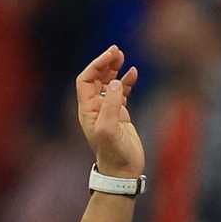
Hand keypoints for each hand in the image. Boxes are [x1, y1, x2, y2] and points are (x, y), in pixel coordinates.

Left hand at [76, 46, 142, 177]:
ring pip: (108, 83)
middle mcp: (95, 108)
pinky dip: (126, 81)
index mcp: (87, 109)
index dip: (97, 65)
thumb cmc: (114, 153)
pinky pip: (121, 92)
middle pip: (96, 78)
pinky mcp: (121, 115)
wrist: (122, 171)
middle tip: (117, 50)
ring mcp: (108, 110)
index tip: (111, 55)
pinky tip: (133, 73)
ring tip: (123, 57)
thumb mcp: (110, 128)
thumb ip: (112, 104)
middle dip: (105, 63)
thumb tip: (116, 82)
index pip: (86, 80)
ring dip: (114, 69)